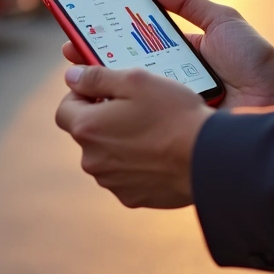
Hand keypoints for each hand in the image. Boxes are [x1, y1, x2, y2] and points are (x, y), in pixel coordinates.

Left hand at [55, 64, 212, 207]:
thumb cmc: (174, 114)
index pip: (64, 109)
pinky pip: (125, 175)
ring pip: (106, 155)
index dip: (81, 96)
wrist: (209, 159)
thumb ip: (96, 76)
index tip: (103, 92)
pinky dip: (136, 164)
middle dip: (104, 119)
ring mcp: (111, 181)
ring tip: (152, 130)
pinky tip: (159, 153)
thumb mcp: (135, 80)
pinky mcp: (131, 197)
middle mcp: (92, 159)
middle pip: (87, 133)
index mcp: (87, 128)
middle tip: (135, 108)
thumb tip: (71, 77)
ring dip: (120, 142)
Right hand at [61, 0, 273, 108]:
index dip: (105, 36)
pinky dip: (124, 116)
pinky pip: (145, 121)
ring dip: (102, 89)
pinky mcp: (175, 127)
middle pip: (124, 70)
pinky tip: (104, 108)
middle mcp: (169, 80)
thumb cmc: (256, 59)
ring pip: (129, 97)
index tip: (80, 28)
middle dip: (94, 61)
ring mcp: (170, 106)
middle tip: (71, 49)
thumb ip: (188, 2)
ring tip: (79, 77)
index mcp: (176, 54)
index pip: (131, 43)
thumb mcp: (221, 21)